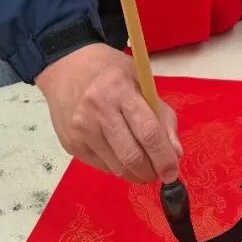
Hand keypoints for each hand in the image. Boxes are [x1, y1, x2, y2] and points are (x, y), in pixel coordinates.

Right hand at [35, 43, 181, 183]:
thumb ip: (162, 115)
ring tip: (144, 166)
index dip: (164, 157)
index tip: (173, 172)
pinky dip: (117, 167)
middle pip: (132, 156)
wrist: (67, 67)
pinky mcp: (71, 144)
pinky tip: (121, 156)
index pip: (148, 132)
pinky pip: (101, 167)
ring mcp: (81, 130)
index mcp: (120, 89)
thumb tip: (174, 153)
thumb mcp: (142, 80)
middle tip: (160, 172)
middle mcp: (98, 111)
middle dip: (151, 172)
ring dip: (136, 174)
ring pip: (117, 167)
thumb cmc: (110, 72)